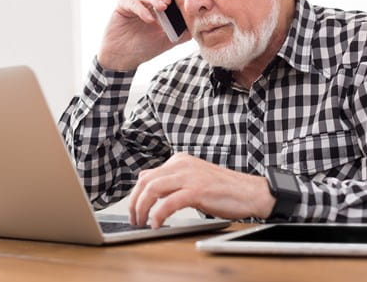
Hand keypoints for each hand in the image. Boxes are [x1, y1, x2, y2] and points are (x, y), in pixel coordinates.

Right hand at [97, 0, 190, 70]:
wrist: (124, 58)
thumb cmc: (146, 47)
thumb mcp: (170, 39)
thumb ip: (184, 30)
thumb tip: (201, 22)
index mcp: (159, 5)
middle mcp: (147, 1)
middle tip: (172, 1)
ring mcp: (135, 3)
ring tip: (163, 8)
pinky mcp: (122, 7)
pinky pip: (131, 2)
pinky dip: (141, 9)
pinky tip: (149, 19)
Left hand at [128, 153, 274, 227]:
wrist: (250, 192)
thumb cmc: (223, 189)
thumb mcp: (193, 178)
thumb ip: (172, 180)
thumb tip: (147, 186)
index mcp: (179, 161)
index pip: (147, 175)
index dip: (136, 194)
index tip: (134, 209)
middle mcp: (181, 165)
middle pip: (145, 181)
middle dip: (134, 202)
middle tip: (134, 219)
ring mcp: (189, 176)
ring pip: (152, 189)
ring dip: (142, 208)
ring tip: (141, 222)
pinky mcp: (197, 190)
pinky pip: (169, 202)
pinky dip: (158, 214)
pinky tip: (157, 224)